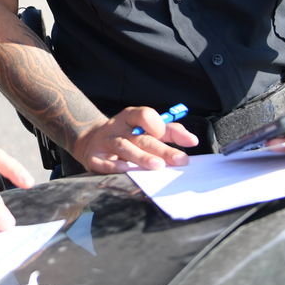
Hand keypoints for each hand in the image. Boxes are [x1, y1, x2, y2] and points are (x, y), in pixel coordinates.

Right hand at [71, 106, 198, 174]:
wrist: (91, 142)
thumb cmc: (128, 135)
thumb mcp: (145, 129)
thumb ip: (170, 132)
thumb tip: (192, 140)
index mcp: (130, 117)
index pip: (144, 115)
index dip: (157, 124)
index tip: (168, 135)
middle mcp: (117, 127)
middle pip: (140, 137)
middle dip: (161, 149)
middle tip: (180, 159)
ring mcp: (104, 142)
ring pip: (124, 148)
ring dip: (141, 157)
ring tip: (158, 166)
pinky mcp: (93, 158)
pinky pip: (104, 163)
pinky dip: (115, 166)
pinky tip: (127, 170)